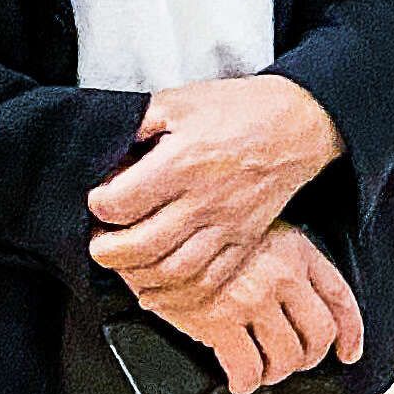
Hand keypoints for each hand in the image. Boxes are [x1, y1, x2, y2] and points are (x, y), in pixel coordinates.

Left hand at [89, 75, 344, 295]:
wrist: (295, 124)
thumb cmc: (237, 110)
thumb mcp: (179, 100)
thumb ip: (138, 123)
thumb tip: (106, 148)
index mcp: (183, 161)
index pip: (123, 202)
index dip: (98, 204)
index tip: (97, 200)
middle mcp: (204, 199)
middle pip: (142, 246)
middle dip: (107, 251)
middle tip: (97, 242)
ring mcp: (227, 224)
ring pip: (173, 270)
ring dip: (138, 275)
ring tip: (123, 263)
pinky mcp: (243, 240)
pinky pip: (208, 280)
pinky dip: (177, 293)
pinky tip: (158, 286)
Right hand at [124, 222, 363, 393]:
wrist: (156, 222)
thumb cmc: (203, 226)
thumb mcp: (258, 227)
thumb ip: (284, 256)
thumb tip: (304, 300)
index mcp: (295, 249)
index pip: (339, 298)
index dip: (350, 333)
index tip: (347, 351)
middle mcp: (281, 274)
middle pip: (318, 335)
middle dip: (307, 357)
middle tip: (292, 360)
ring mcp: (251, 298)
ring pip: (286, 357)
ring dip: (275, 371)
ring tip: (263, 369)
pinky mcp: (219, 320)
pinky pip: (246, 367)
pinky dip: (245, 380)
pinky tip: (240, 378)